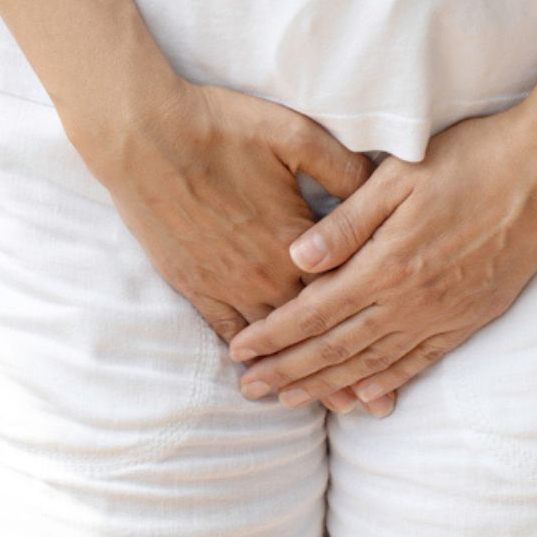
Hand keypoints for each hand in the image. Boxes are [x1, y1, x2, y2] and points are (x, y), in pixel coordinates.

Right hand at [67, 78, 392, 415]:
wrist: (143, 134)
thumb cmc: (222, 127)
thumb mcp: (296, 135)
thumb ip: (343, 168)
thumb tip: (382, 189)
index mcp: (296, 242)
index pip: (343, 299)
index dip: (369, 333)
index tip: (393, 369)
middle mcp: (263, 274)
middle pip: (310, 333)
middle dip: (339, 371)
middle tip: (365, 409)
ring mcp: (224, 283)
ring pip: (270, 341)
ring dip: (294, 372)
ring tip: (320, 405)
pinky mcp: (192, 282)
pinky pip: (224, 330)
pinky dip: (244, 354)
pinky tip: (254, 374)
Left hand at [226, 103, 536, 411]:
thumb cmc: (470, 161)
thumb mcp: (399, 177)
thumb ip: (347, 222)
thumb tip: (296, 259)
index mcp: (387, 264)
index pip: (315, 311)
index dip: (274, 334)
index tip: (240, 350)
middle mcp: (412, 301)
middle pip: (336, 348)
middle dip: (289, 371)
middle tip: (251, 390)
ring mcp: (443, 314)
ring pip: (374, 363)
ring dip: (329, 385)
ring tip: (293, 400)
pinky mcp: (470, 317)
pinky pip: (421, 361)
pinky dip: (388, 382)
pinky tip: (366, 396)